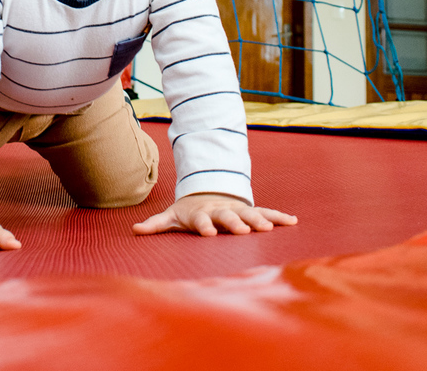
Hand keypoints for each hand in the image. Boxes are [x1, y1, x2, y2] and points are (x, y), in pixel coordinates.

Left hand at [132, 193, 296, 236]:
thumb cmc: (188, 212)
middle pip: (228, 217)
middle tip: (243, 230)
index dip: (203, 226)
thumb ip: (155, 225)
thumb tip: (134, 230)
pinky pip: (266, 212)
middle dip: (235, 223)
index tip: (208, 234)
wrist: (206, 193)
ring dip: (259, 220)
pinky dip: (278, 216)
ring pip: (249, 213)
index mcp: (201, 214)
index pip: (201, 220)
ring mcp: (236, 209)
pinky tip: (292, 222)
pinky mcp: (249, 211)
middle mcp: (220, 211)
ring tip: (269, 228)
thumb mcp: (171, 216)